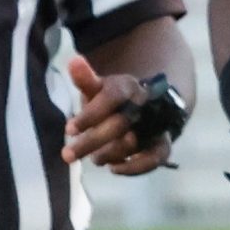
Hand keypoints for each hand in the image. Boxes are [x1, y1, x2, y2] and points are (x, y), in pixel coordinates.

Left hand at [60, 55, 174, 174]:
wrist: (146, 108)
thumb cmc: (113, 100)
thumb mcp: (99, 88)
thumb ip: (86, 79)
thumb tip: (73, 60)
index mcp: (127, 87)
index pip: (110, 98)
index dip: (90, 115)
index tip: (69, 130)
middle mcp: (143, 105)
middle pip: (119, 124)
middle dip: (92, 141)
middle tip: (67, 155)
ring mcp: (154, 125)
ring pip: (133, 142)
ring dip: (110, 153)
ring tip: (95, 158)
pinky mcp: (162, 144)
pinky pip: (155, 158)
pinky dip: (135, 167)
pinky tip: (114, 169)